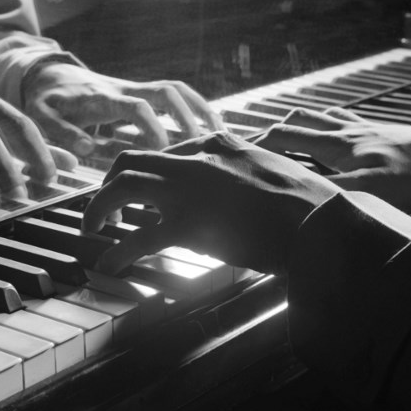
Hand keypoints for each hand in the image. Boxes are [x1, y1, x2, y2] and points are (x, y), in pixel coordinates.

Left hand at [22, 62, 223, 155]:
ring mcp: (136, 90)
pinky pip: (175, 96)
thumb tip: (87, 150)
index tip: (166, 150)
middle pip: (165, 92)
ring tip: (219, 134)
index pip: (136, 106)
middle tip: (202, 144)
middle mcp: (124, 89)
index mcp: (101, 98)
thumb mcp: (41, 117)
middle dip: (186, 115)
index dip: (153, 127)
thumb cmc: (45, 101)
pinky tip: (213, 128)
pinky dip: (195, 107)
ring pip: (175, 90)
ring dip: (198, 108)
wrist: (47, 74)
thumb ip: (62, 134)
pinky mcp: (142, 95)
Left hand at [82, 132, 340, 275]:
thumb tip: (234, 193)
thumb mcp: (270, 173)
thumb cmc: (307, 203)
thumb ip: (243, 175)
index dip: (149, 175)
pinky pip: (138, 239)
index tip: (142, 192)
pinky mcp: (188, 224)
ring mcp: (188, 189)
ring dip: (98, 206)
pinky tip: (110, 266)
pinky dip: (118, 253)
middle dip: (109, 182)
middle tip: (104, 206)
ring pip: (122, 186)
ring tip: (91, 228)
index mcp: (217, 143)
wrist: (319, 222)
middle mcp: (195, 159)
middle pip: (131, 160)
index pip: (166, 152)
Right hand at [255, 108, 410, 216]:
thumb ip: (326, 195)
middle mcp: (343, 131)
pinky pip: (342, 119)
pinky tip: (328, 131)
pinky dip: (325, 121)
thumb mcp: (368, 192)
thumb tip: (289, 201)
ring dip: (295, 122)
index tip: (235, 151)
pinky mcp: (379, 132)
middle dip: (269, 131)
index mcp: (335, 145)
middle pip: (295, 122)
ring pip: (318, 116)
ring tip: (281, 133)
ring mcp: (361, 129)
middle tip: (251, 143)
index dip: (256, 143)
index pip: (283, 137)